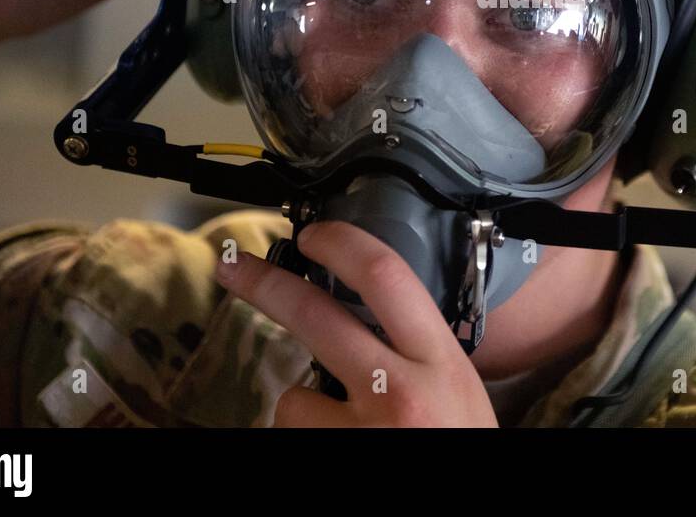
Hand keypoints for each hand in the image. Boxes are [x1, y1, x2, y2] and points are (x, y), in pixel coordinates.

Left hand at [216, 220, 498, 427]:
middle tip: (234, 267)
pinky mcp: (326, 460)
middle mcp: (397, 390)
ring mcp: (358, 432)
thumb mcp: (460, 393)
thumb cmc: (461, 449)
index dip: (342, 244)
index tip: (316, 235)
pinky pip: (291, 438)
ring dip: (306, 411)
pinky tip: (337, 450)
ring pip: (294, 398)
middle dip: (264, 284)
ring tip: (344, 432)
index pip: (387, 277)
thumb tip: (375, 321)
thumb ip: (421, 355)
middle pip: (315, 315)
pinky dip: (305, 442)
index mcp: (439, 363)